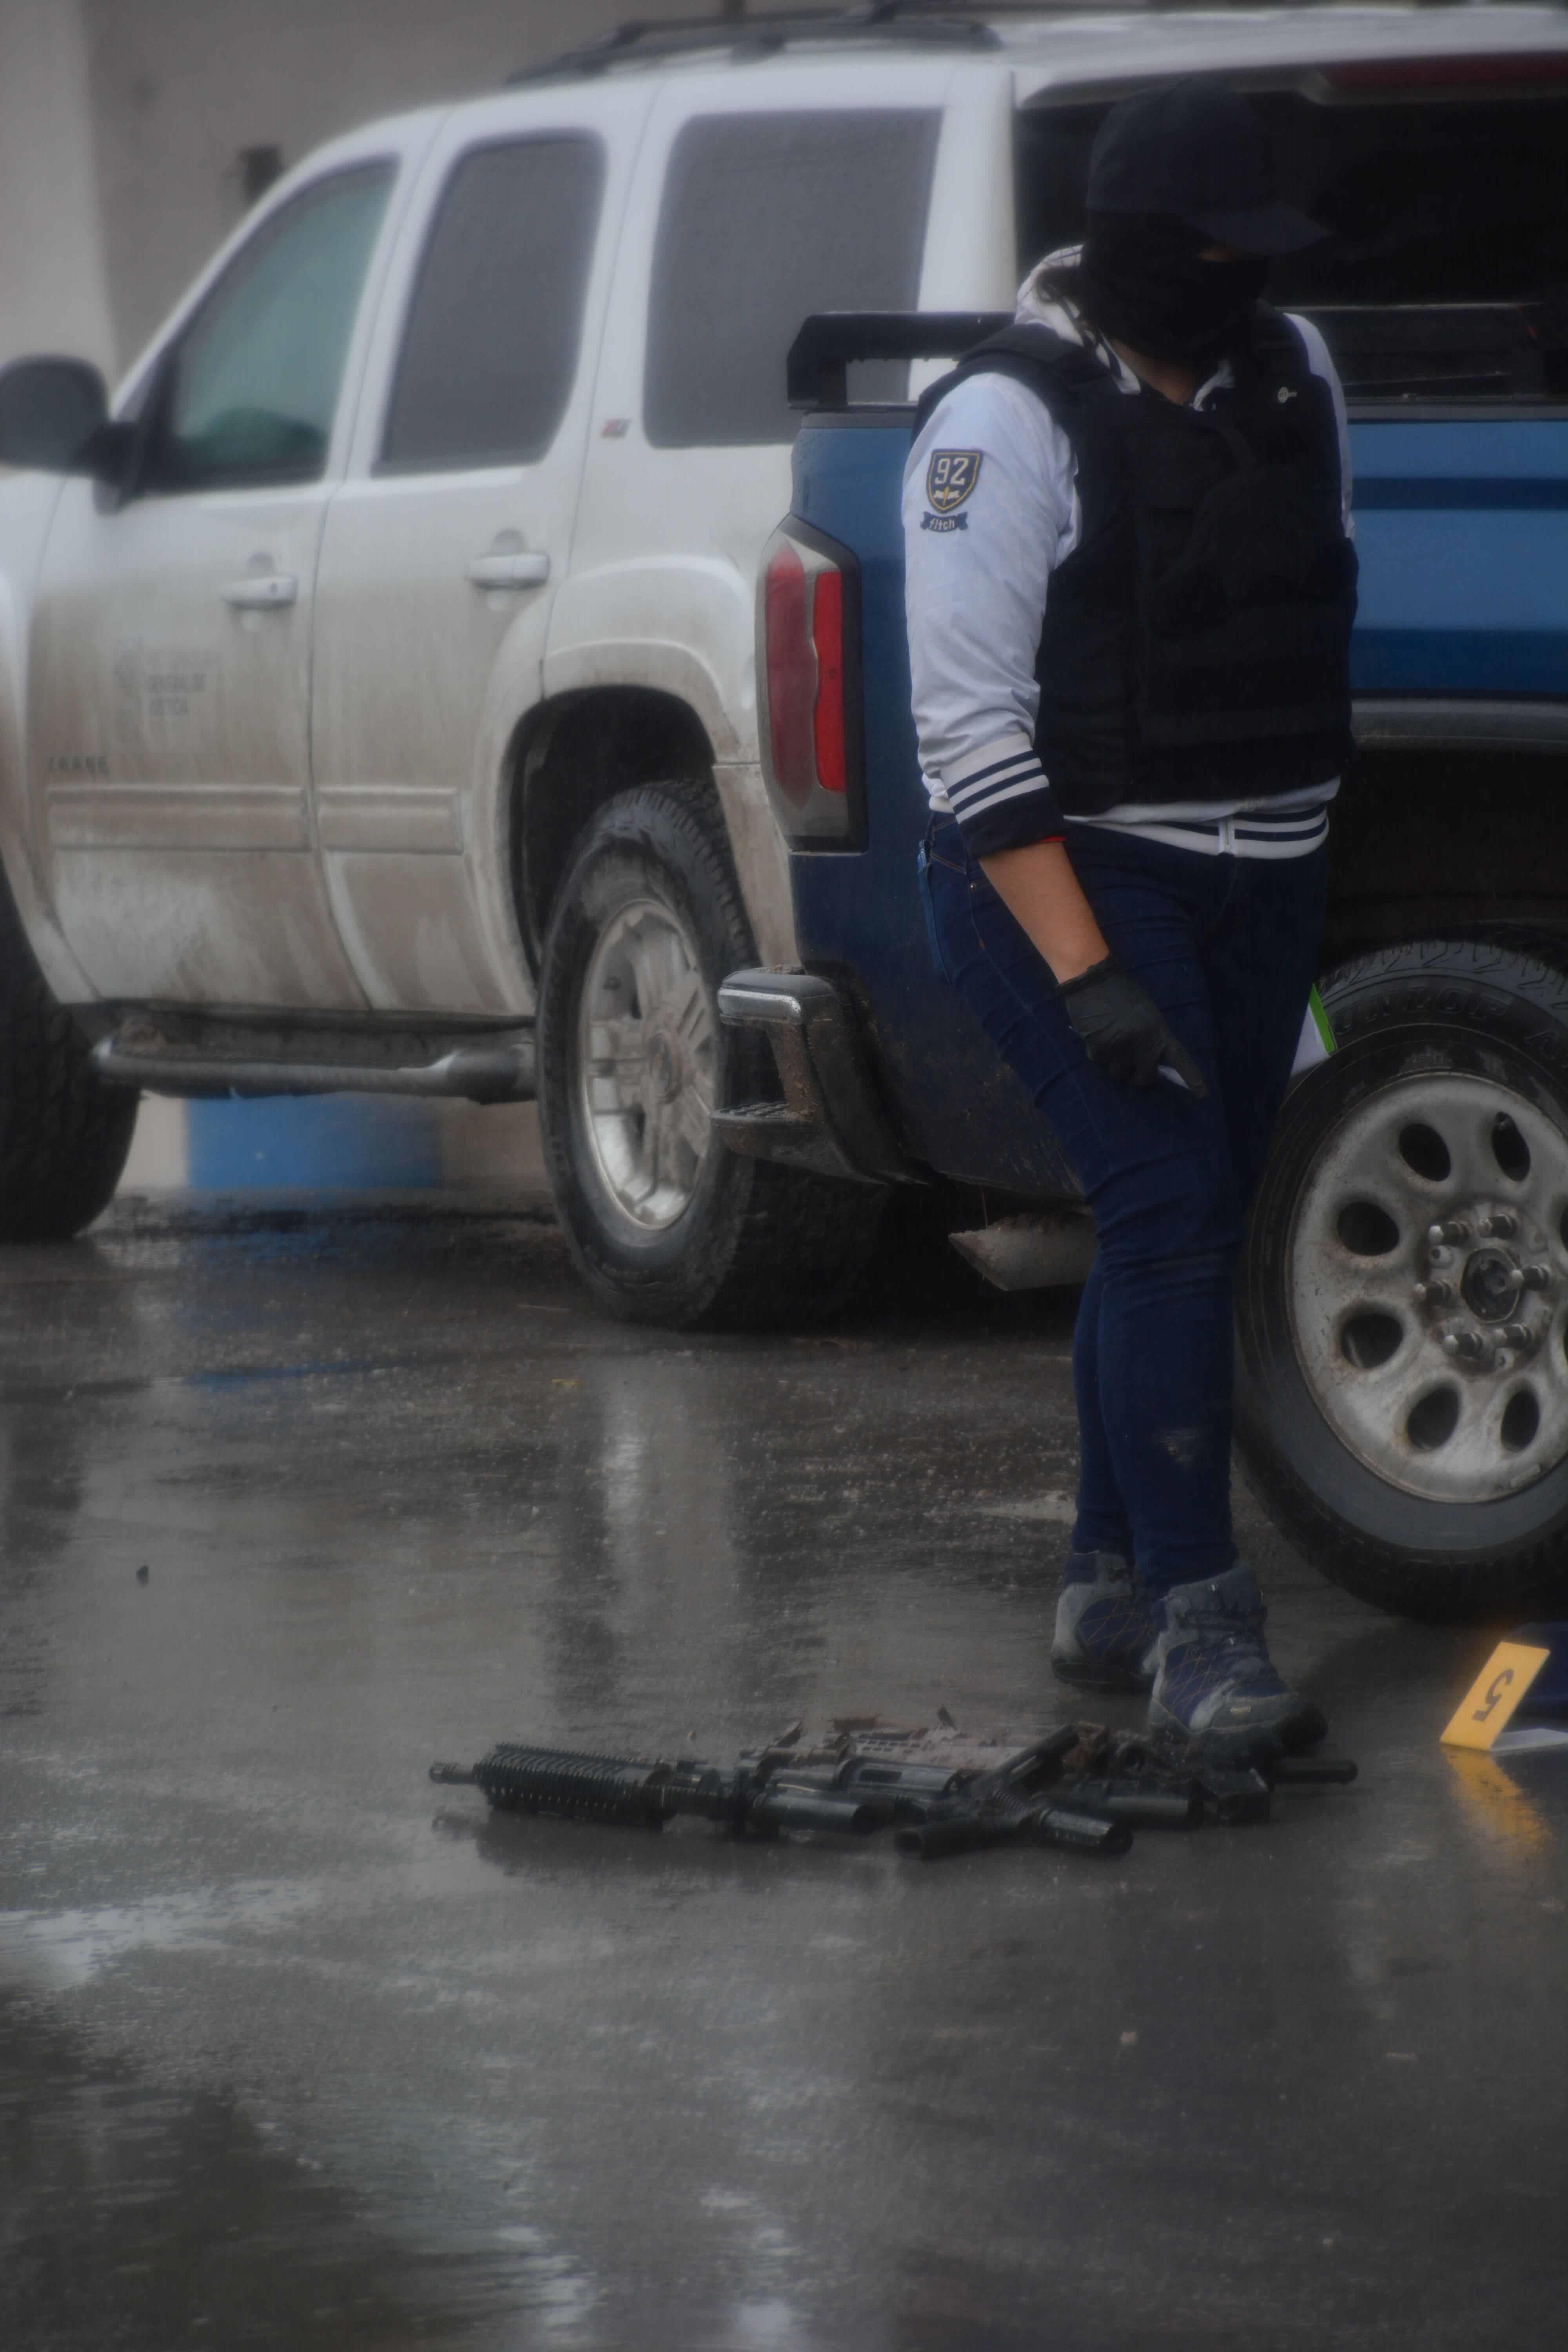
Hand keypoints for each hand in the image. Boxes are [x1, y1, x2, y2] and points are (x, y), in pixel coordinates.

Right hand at [1058, 956, 1208, 1096]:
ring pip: (1119, 1074)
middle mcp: (1141, 1042)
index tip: (1202, 1094)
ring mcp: (1120, 1047)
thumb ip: (1152, 1036)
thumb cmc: (1121, 993)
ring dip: (1117, 1065)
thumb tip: (1153, 1062)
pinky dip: (1100, 1055)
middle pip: (1144, 1078)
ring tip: (1112, 1044)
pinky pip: (1101, 1064)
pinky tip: (1098, 1037)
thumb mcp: (1146, 1012)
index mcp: (1158, 1030)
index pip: (1178, 1058)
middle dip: (1139, 1077)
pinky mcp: (1098, 1049)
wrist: (1093, 979)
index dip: (1191, 1077)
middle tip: (1134, 1070)